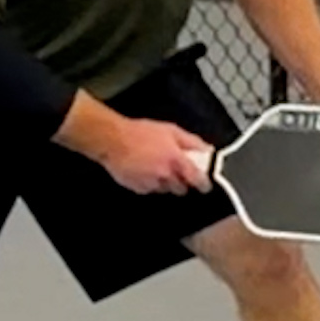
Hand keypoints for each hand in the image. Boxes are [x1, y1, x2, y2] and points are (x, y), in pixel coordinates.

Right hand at [94, 113, 213, 195]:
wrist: (113, 140)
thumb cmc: (140, 132)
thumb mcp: (170, 130)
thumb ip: (191, 142)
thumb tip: (206, 149)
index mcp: (176, 160)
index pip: (197, 180)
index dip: (203, 184)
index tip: (204, 184)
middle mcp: (165, 175)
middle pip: (181, 189)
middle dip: (181, 182)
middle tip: (176, 170)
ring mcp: (151, 183)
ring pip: (166, 190)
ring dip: (165, 182)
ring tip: (156, 166)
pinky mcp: (138, 188)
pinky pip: (150, 190)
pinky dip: (150, 183)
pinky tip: (144, 170)